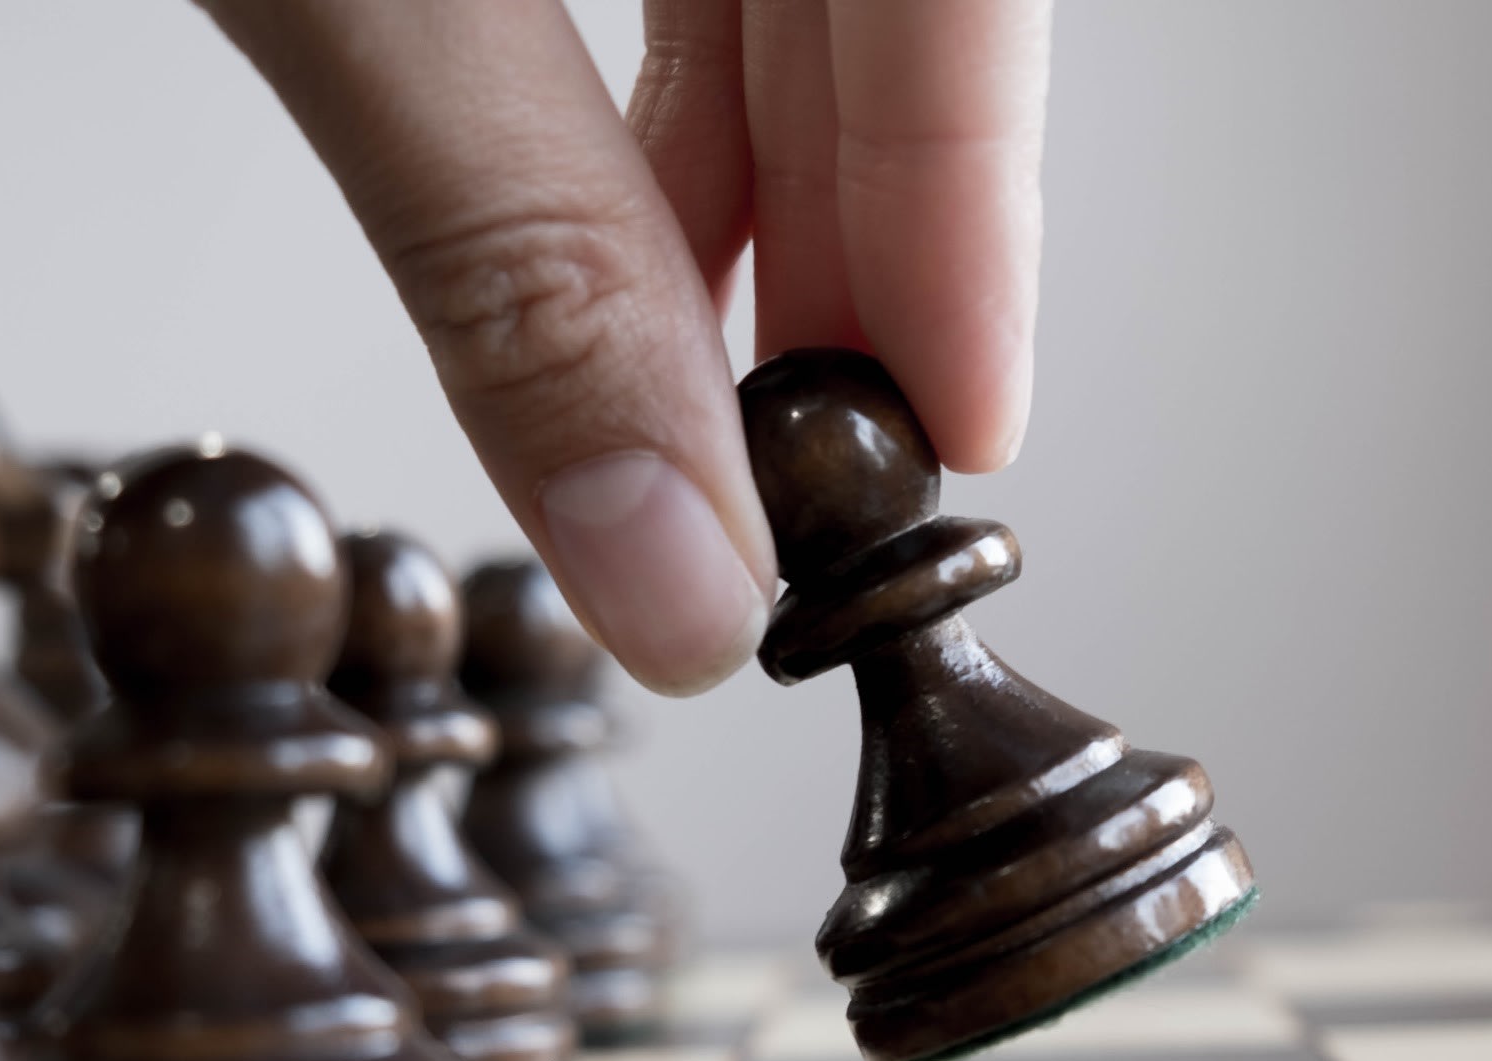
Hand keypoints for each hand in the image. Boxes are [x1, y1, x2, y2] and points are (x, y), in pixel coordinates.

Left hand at [198, 0, 1050, 694]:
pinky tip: (604, 269)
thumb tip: (676, 573)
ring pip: (777, 10)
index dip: (978, 221)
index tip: (958, 443)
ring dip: (738, 225)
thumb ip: (512, 249)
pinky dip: (636, 136)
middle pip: (884, 23)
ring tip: (693, 427)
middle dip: (858, 266)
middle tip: (813, 493)